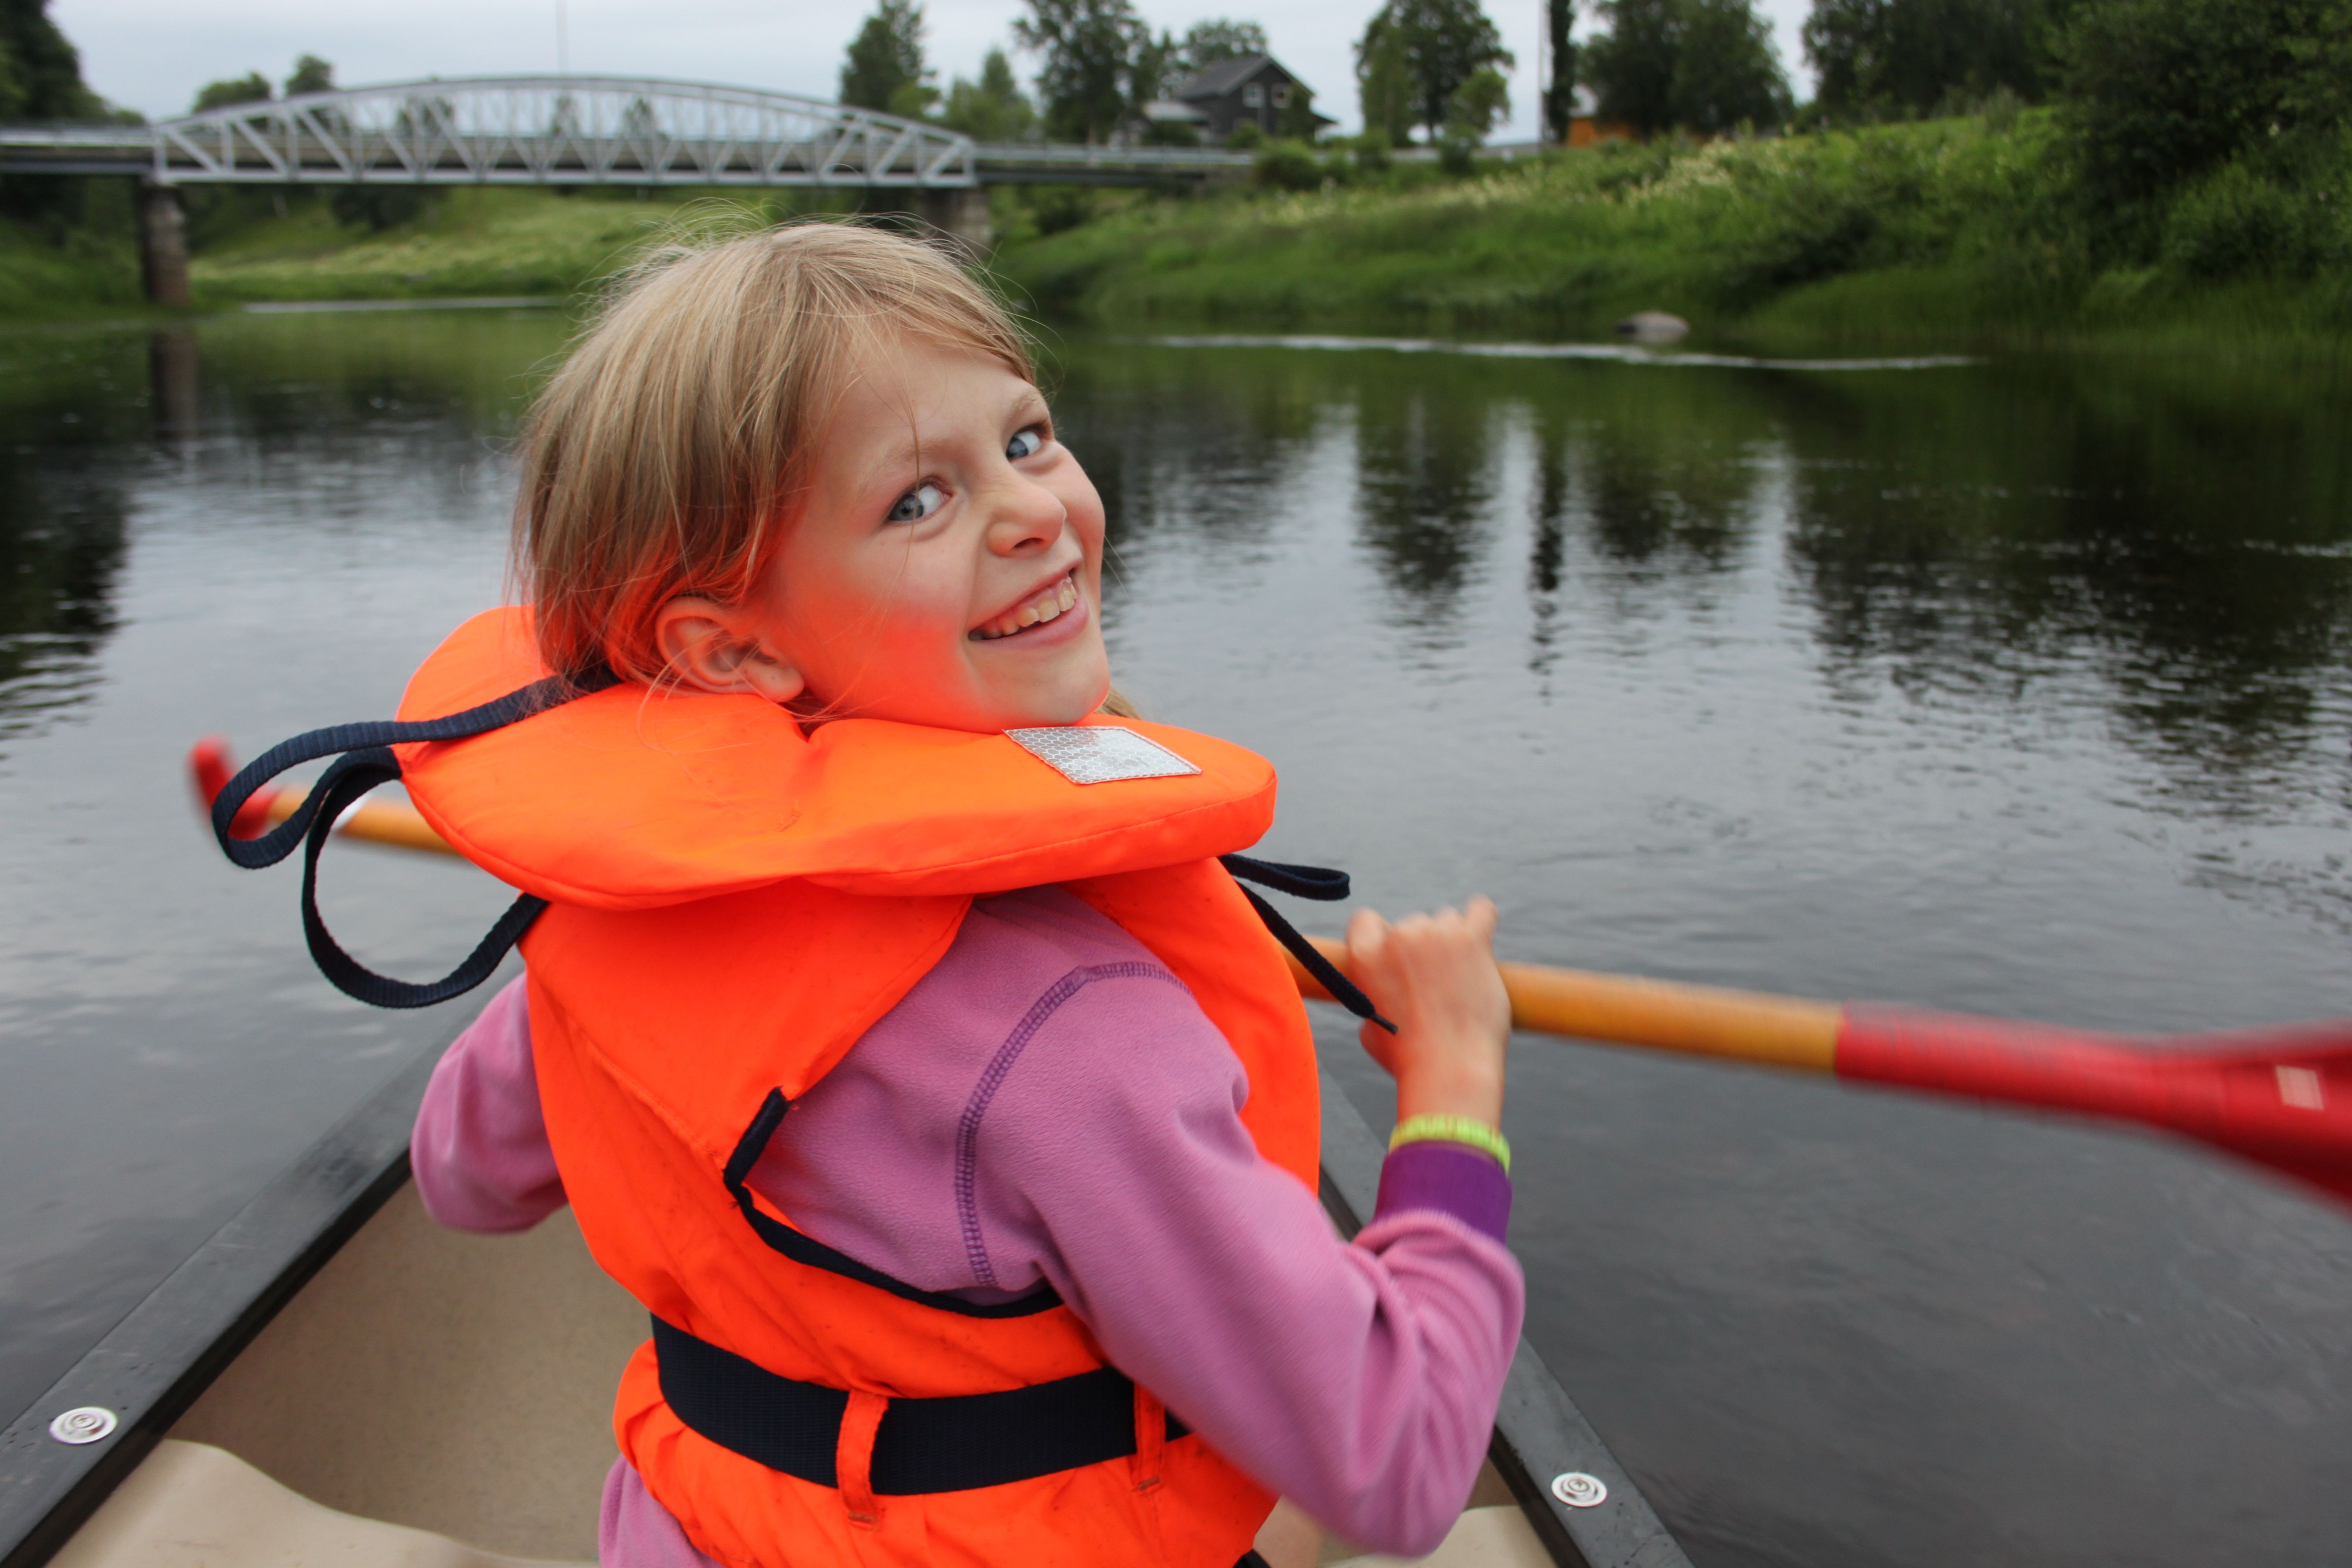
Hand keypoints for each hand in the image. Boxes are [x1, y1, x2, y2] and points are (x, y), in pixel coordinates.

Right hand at [1343, 897, 1509, 1127]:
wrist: (1449, 1069)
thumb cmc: (1409, 1058)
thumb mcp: (1370, 1026)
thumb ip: (1376, 994)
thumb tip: (1391, 987)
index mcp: (1365, 955)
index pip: (1366, 921)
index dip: (1381, 938)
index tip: (1395, 957)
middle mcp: (1398, 937)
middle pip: (1412, 924)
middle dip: (1422, 949)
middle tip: (1434, 985)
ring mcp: (1436, 935)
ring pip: (1447, 921)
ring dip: (1452, 942)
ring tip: (1459, 978)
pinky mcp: (1472, 940)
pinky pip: (1480, 911)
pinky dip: (1481, 916)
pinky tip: (1482, 922)